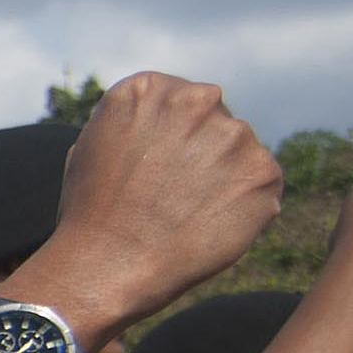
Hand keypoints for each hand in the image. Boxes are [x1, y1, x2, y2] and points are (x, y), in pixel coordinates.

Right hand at [38, 72, 283, 332]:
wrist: (106, 264)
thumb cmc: (90, 212)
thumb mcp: (91, 145)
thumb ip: (135, 122)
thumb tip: (162, 125)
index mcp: (150, 88)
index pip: (178, 104)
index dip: (168, 140)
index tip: (152, 171)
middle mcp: (197, 99)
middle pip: (214, 122)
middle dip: (201, 153)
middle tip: (173, 196)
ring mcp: (235, 135)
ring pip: (239, 153)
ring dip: (223, 179)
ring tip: (186, 215)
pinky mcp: (262, 173)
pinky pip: (261, 185)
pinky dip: (243, 206)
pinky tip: (207, 226)